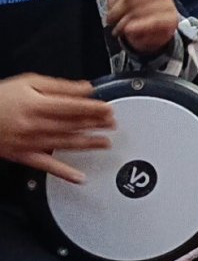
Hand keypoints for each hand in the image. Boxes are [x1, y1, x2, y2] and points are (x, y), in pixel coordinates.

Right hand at [0, 74, 114, 183]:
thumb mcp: (28, 83)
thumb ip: (59, 86)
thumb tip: (85, 88)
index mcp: (36, 105)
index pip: (73, 107)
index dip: (94, 109)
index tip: (109, 109)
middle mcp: (34, 125)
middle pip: (72, 125)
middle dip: (95, 125)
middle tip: (112, 124)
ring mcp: (29, 143)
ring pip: (64, 144)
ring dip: (87, 145)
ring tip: (105, 143)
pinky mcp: (23, 156)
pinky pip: (46, 166)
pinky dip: (63, 173)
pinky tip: (79, 178)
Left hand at [106, 0, 177, 54]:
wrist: (146, 35)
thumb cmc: (132, 12)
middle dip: (119, 8)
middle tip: (109, 18)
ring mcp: (168, 4)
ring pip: (143, 9)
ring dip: (126, 20)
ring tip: (119, 28)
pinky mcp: (171, 19)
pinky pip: (155, 21)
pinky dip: (140, 25)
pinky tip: (129, 29)